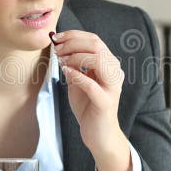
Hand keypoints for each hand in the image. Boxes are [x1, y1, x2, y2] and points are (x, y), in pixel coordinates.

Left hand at [51, 30, 130, 170]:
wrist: (98, 135)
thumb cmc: (89, 107)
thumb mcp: (78, 82)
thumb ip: (73, 66)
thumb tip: (60, 48)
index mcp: (109, 64)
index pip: (94, 40)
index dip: (74, 35)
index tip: (57, 37)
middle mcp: (114, 72)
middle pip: (97, 45)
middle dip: (73, 43)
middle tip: (56, 48)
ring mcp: (112, 86)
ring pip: (98, 60)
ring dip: (75, 56)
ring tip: (61, 60)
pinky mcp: (106, 101)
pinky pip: (91, 84)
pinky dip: (76, 75)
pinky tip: (65, 72)